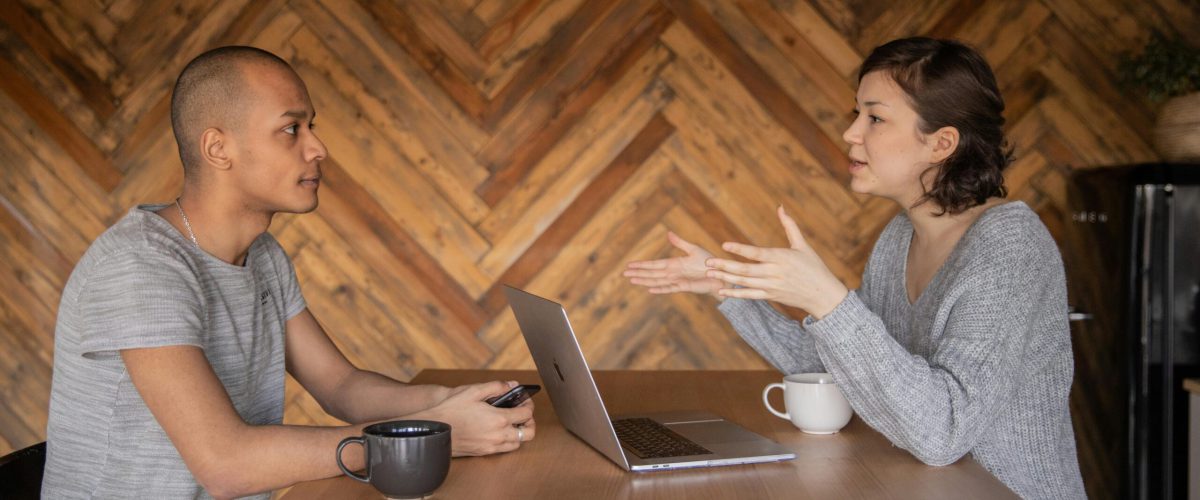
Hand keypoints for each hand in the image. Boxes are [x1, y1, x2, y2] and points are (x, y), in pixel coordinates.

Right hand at [417, 381, 535, 455]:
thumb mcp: (474, 391)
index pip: (526, 414)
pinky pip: (504, 449)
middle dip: (530, 422)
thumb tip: (511, 385)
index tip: (525, 400)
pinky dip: (508, 441)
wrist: (434, 429)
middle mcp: (499, 435)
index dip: (529, 405)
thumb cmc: (452, 409)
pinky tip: (499, 431)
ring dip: (519, 433)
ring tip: (512, 422)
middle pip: (529, 433)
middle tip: (523, 414)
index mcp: (499, 419)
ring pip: (518, 444)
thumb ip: (496, 386)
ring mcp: (492, 446)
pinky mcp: (484, 453)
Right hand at [624, 231, 725, 298]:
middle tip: (624, 274)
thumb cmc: (708, 262)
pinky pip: (669, 288)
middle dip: (638, 273)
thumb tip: (668, 233)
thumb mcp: (693, 249)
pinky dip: (660, 289)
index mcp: (673, 264)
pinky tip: (650, 289)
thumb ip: (680, 243)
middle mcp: (672, 273)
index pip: (653, 265)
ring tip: (632, 281)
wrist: (720, 275)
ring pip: (656, 281)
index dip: (641, 265)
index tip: (629, 265)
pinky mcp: (684, 286)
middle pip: (651, 274)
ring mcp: (677, 280)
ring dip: (644, 281)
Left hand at [705, 206, 847, 317]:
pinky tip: (721, 290)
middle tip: (707, 262)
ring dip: (725, 278)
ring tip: (709, 273)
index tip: (724, 245)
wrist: (822, 295)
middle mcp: (775, 273)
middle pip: (745, 270)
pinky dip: (735, 294)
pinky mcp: (770, 296)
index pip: (756, 253)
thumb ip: (789, 226)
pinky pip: (749, 295)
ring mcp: (771, 286)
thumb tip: (780, 207)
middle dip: (725, 266)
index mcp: (781, 258)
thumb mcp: (803, 245)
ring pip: (744, 283)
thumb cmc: (814, 267)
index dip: (740, 249)